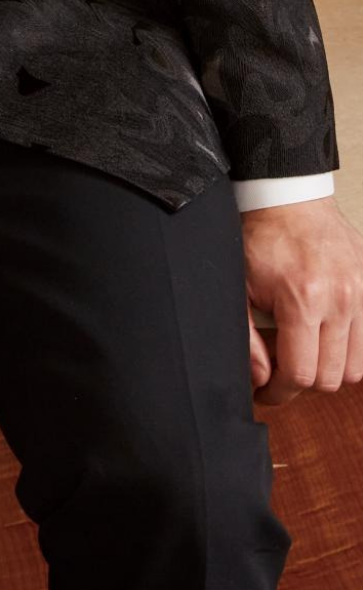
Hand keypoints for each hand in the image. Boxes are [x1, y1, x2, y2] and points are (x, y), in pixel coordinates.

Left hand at [241, 200, 362, 404]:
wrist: (288, 197)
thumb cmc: (261, 238)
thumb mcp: (238, 287)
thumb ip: (245, 338)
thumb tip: (262, 379)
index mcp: (304, 299)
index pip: (300, 374)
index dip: (279, 392)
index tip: (266, 391)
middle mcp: (341, 299)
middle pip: (331, 377)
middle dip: (302, 382)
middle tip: (281, 369)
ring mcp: (361, 293)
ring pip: (356, 367)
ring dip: (328, 368)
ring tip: (304, 352)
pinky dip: (347, 349)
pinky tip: (323, 337)